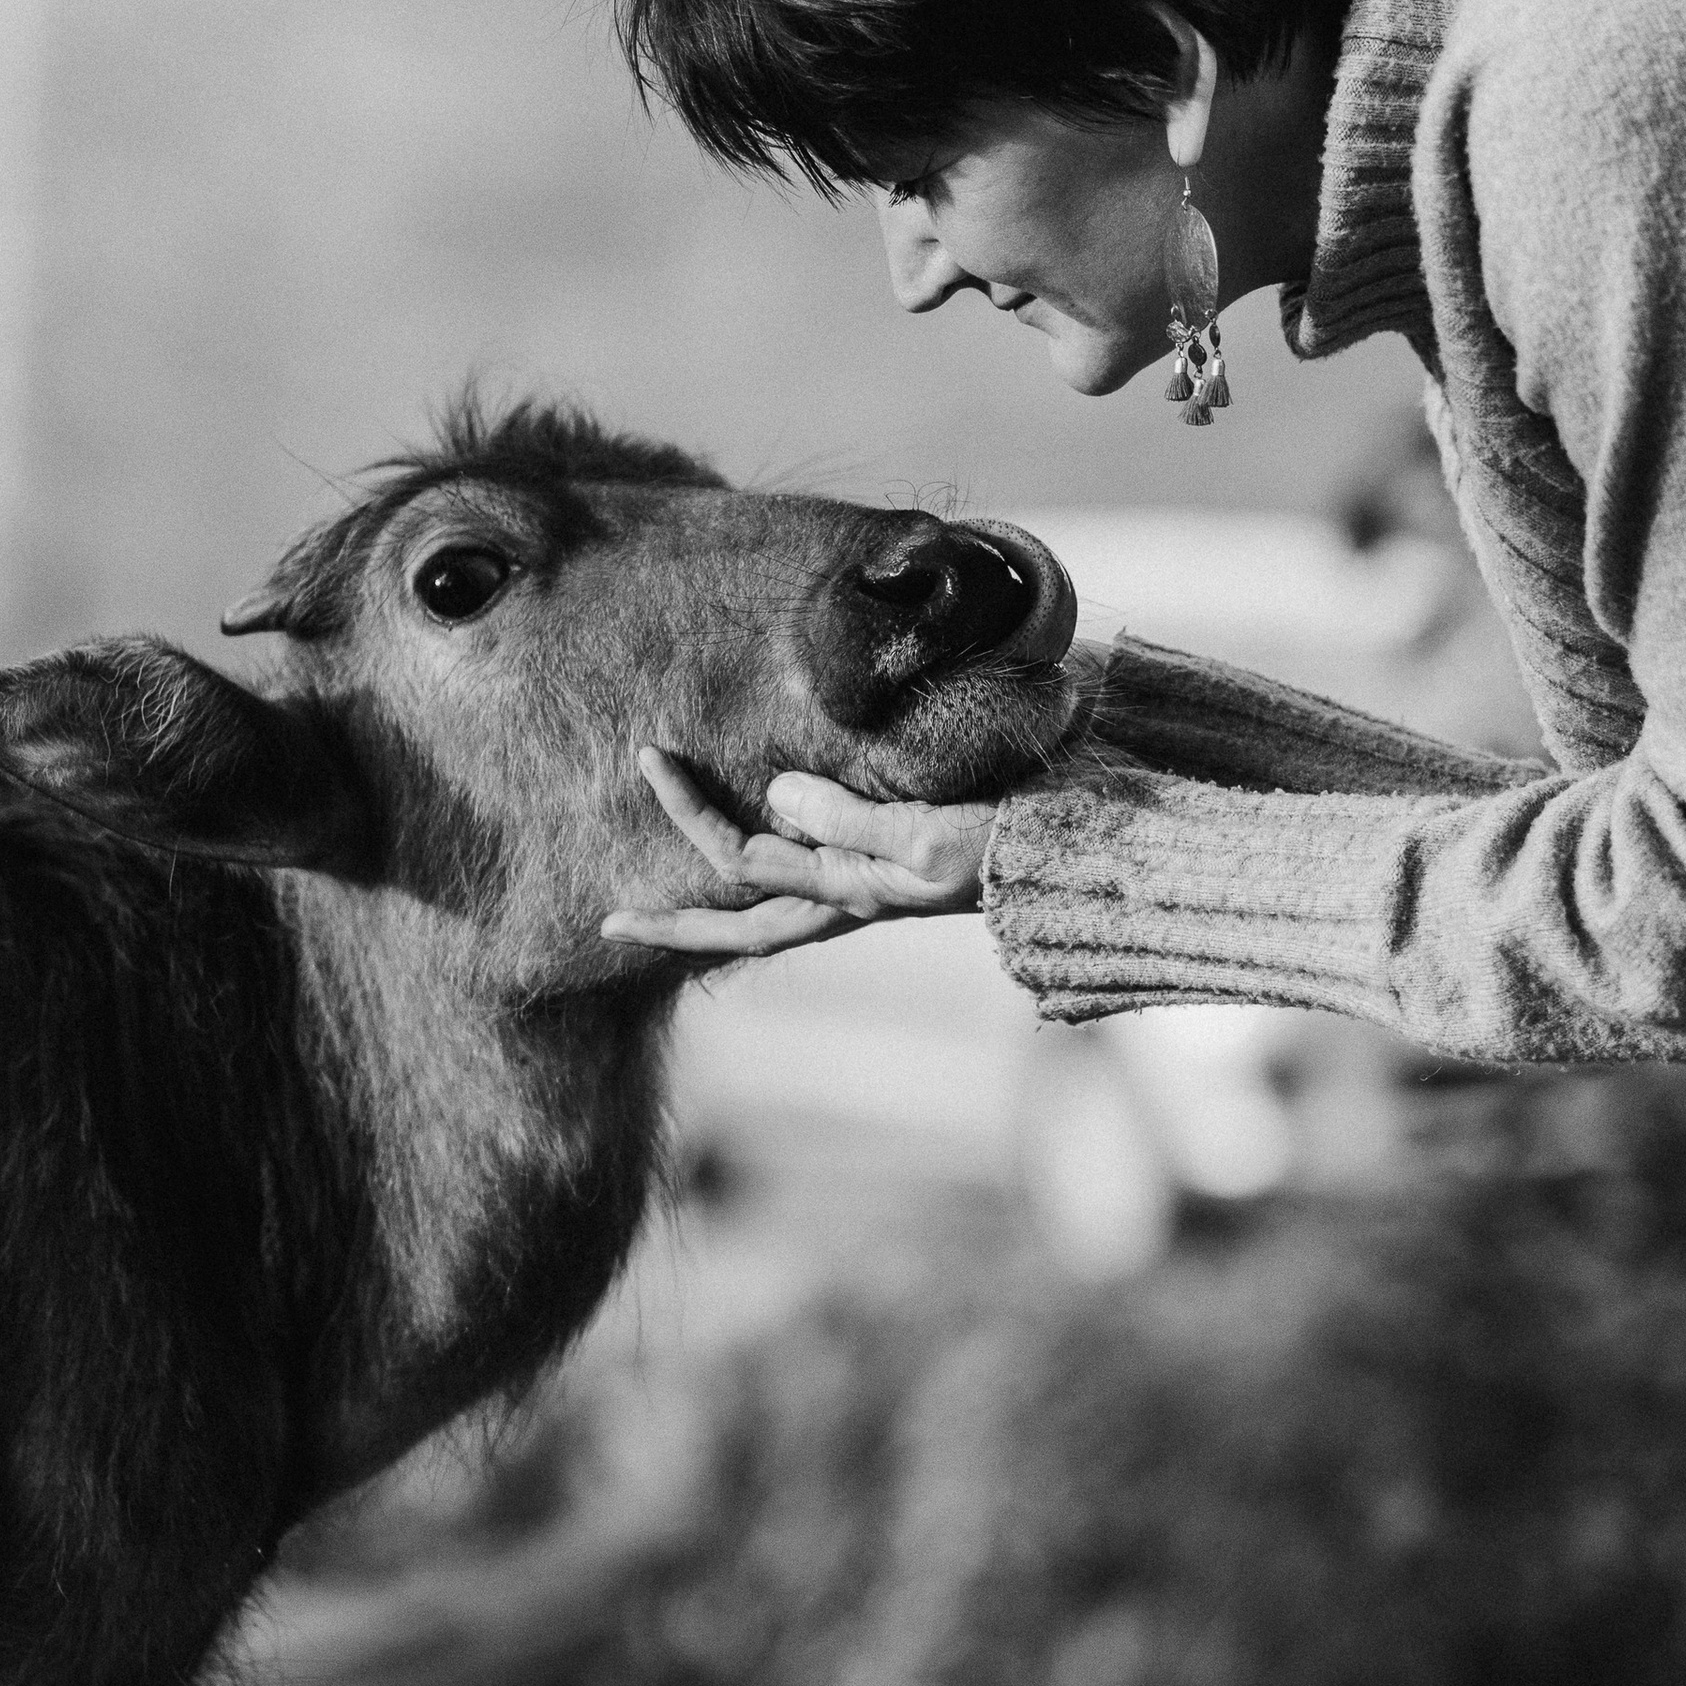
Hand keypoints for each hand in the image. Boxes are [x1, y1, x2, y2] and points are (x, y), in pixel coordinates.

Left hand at [600, 750, 994, 956]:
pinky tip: (754, 859)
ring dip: (714, 906)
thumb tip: (774, 796)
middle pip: (743, 921)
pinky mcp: (893, 861)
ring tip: (662, 902)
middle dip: (674, 922)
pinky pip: (809, 878)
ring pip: (771, 905)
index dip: (690, 818)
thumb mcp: (926, 835)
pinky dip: (769, 873)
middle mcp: (849, 897)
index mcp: (851, 892)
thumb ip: (848, 820)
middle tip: (608, 922)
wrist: (1077, 854)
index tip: (651, 762)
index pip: (744, 863)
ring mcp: (869, 885)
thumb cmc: (1010, 846)